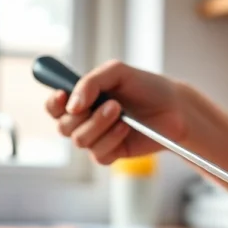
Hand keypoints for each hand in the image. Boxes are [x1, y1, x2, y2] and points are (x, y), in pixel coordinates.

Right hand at [44, 60, 187, 163]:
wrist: (174, 108)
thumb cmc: (146, 87)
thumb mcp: (117, 72)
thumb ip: (90, 82)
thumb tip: (71, 104)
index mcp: (82, 99)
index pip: (54, 107)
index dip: (53, 104)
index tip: (62, 95)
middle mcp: (86, 120)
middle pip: (63, 127)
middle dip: (86, 116)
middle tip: (113, 104)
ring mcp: (97, 138)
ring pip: (80, 141)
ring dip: (100, 125)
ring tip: (121, 113)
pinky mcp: (111, 154)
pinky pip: (98, 154)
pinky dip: (112, 140)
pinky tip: (126, 129)